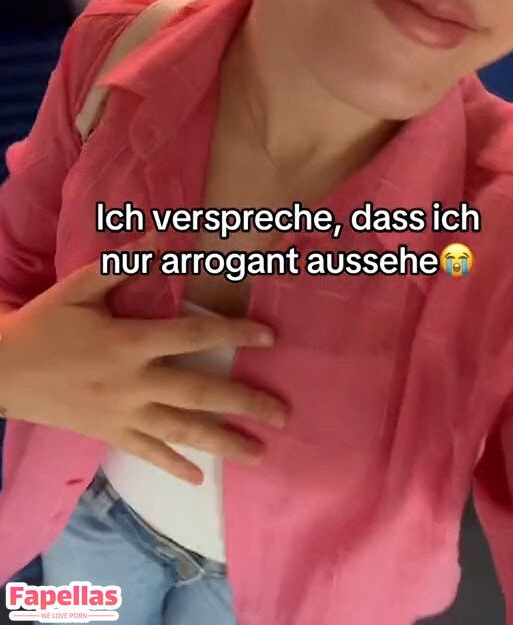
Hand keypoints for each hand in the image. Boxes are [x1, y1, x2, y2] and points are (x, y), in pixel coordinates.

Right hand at [0, 237, 287, 482]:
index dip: (234, 335)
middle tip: (283, 414)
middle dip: (245, 403)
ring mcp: (122, 414)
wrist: (2, 370)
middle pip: (199, 394)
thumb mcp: (79, 287)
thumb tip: (163, 235)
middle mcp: (133, 382)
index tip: (270, 337)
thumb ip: (124, 263)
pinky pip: (148, 453)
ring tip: (260, 453)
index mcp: (130, 342)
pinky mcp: (108, 434)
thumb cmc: (46, 323)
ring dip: (223, 443)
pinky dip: (174, 466)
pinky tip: (198, 478)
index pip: (193, 337)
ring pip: (182, 432)